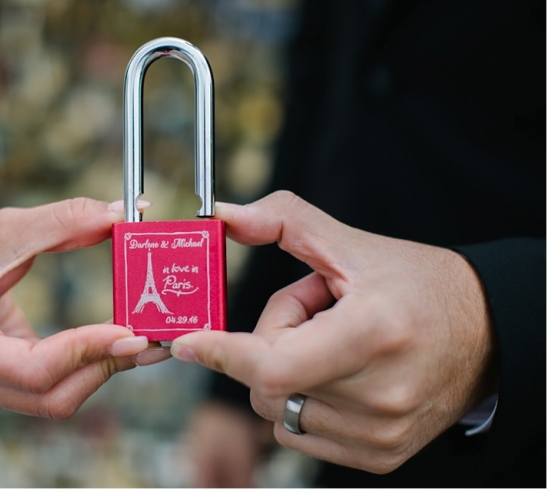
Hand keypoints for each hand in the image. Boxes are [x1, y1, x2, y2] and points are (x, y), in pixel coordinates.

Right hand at [0, 198, 170, 417]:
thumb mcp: (4, 229)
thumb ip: (62, 221)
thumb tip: (123, 215)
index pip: (34, 369)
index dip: (86, 352)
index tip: (129, 331)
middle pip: (51, 397)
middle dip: (104, 367)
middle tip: (149, 338)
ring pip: (55, 401)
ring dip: (101, 372)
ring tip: (140, 341)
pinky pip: (51, 392)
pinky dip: (86, 370)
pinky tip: (113, 346)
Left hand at [171, 191, 496, 473]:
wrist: (485, 332)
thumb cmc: (420, 285)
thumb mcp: (354, 245)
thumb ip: (286, 221)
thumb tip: (227, 216)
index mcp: (372, 334)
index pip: (272, 365)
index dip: (222, 354)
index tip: (185, 343)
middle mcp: (378, 394)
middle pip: (268, 381)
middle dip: (272, 339)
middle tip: (314, 308)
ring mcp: (380, 433)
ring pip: (279, 409)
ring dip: (289, 371)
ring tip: (335, 339)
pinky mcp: (380, 456)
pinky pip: (301, 433)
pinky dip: (303, 399)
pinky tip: (341, 371)